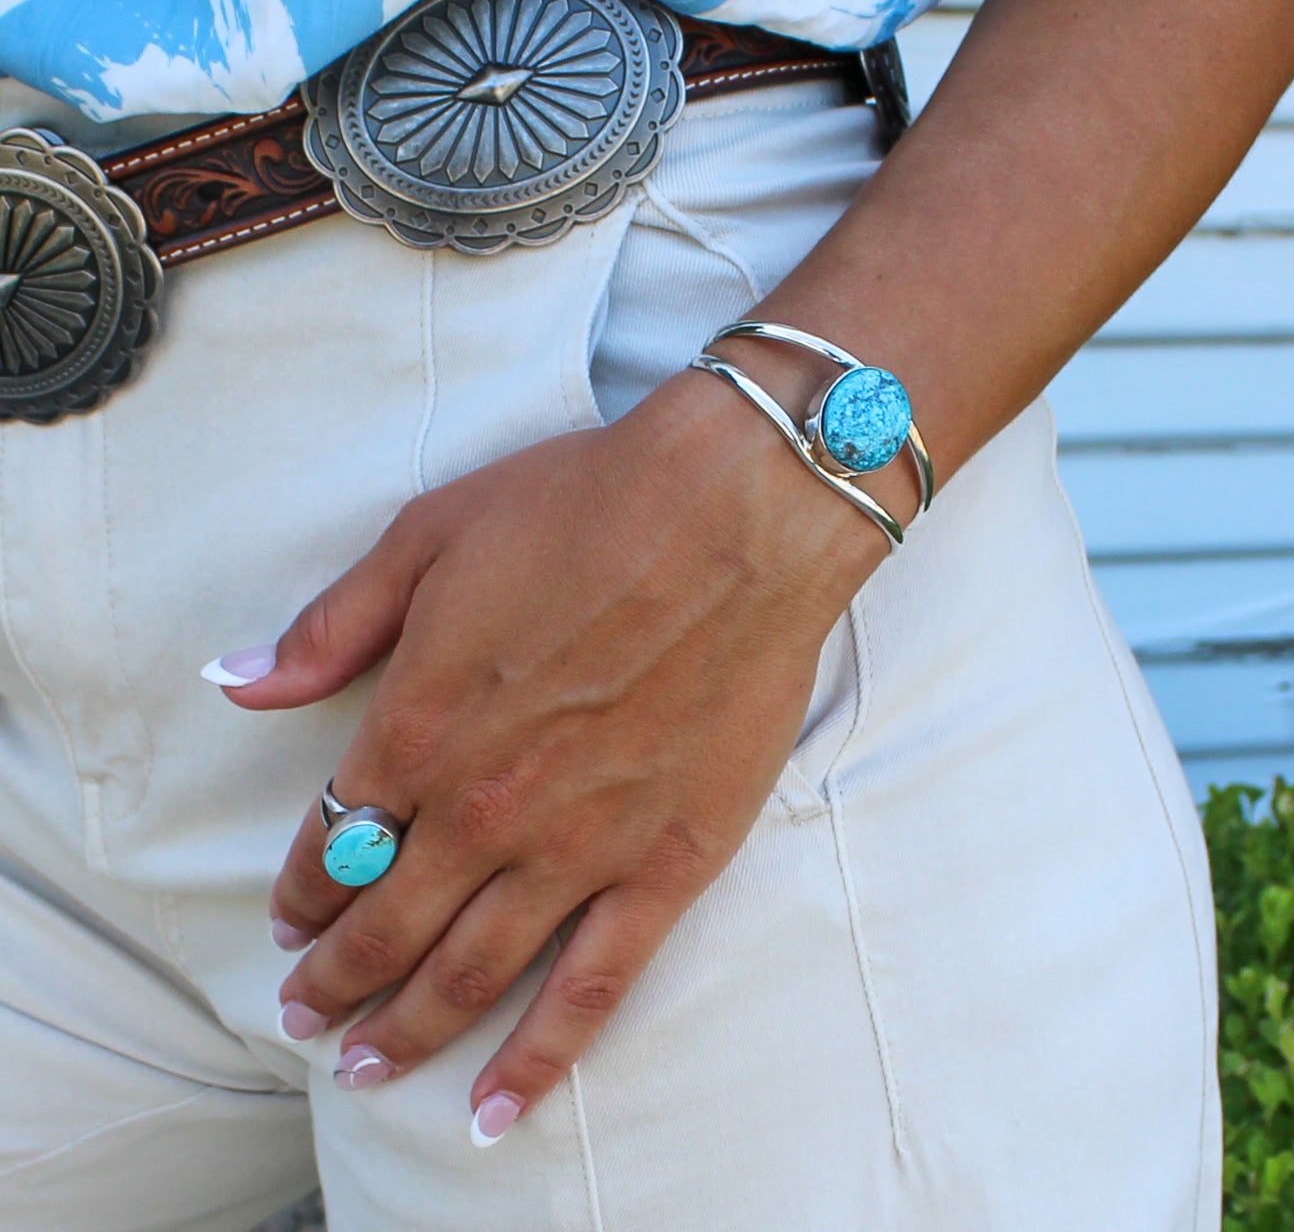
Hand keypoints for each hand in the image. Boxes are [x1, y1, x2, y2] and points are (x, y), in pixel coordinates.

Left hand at [219, 369, 884, 1140]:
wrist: (733, 515)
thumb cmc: (586, 507)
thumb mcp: (431, 535)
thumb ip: (334, 624)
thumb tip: (238, 682)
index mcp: (417, 724)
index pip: (335, 836)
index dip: (305, 886)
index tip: (293, 914)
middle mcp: (482, 807)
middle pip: (386, 923)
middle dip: (334, 978)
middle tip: (305, 1017)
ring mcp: (575, 848)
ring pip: (470, 972)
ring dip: (407, 1028)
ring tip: (365, 1067)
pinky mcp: (665, 865)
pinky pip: (592, 987)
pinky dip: (540, 1058)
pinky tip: (499, 1108)